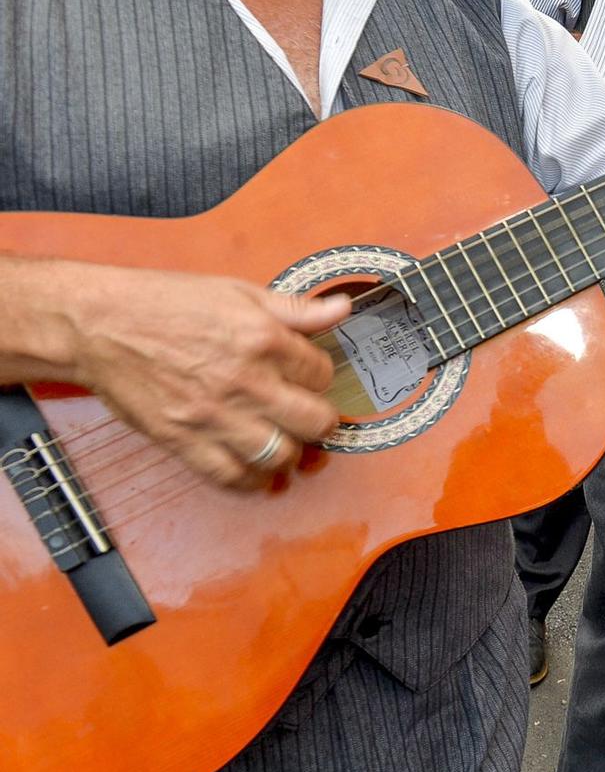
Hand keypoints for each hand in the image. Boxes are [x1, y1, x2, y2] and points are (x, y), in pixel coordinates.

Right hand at [61, 264, 348, 489]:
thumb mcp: (237, 291)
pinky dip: (250, 480)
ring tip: (283, 440)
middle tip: (308, 415)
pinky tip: (254, 467)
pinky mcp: (182, 440)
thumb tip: (340, 309)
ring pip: (280, 456)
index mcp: (262, 339)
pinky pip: (232, 477)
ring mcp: (214, 416)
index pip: (322, 373)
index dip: (320, 376)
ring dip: (289, 453)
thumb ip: (294, 308)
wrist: (95, 324)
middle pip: (314, 421)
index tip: (307, 377)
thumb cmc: (161, 303)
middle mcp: (244, 381)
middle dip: (319, 420)